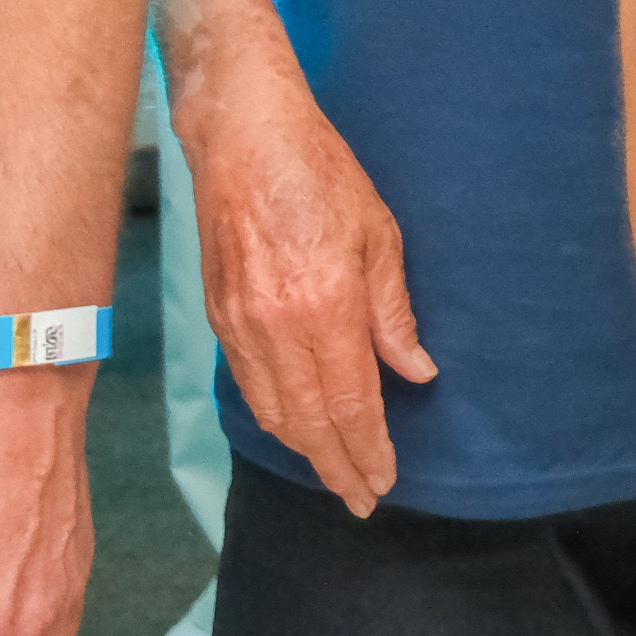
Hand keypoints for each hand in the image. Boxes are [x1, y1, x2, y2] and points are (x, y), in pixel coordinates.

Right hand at [175, 55, 431, 507]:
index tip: (383, 481)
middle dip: (337, 467)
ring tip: (334, 472)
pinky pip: (248, 385)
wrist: (243, 137)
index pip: (350, 404)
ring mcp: (240, 324)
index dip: (367, 450)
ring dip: (305, 450)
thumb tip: (416, 371)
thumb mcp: (380, 233)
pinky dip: (275, 416)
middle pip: (309, 422)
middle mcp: (278, 326)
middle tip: (362, 498)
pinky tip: (294, 427)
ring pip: (274, 412)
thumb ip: (394, 312)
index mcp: (326, 306)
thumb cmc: (320, 172)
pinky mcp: (218, 316)